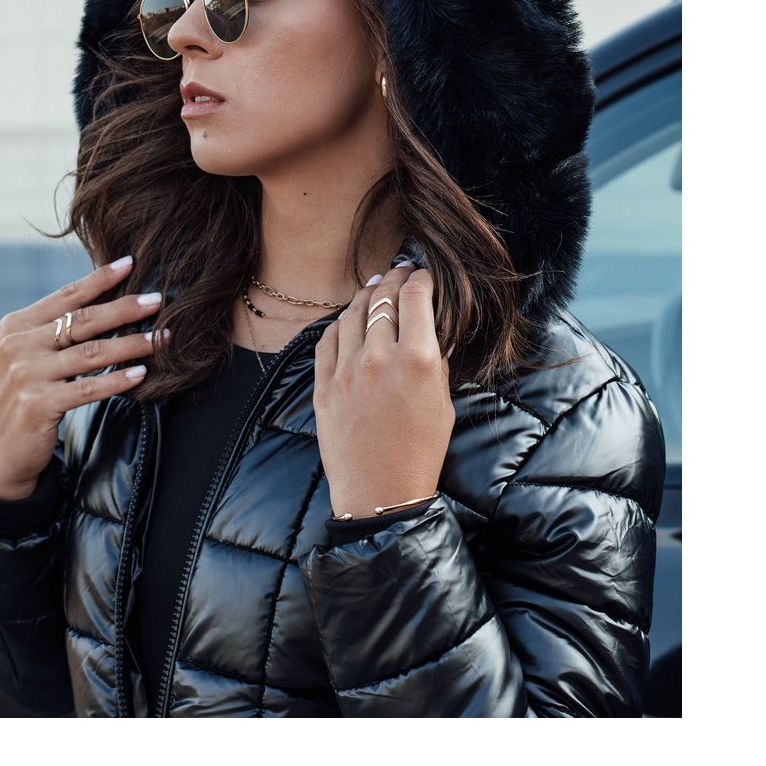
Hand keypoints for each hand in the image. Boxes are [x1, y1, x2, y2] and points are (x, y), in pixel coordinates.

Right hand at [0, 256, 168, 499]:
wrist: (0, 455)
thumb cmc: (24, 399)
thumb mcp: (28, 357)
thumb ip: (54, 331)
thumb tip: (107, 303)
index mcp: (16, 326)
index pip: (66, 296)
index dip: (99, 279)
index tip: (130, 263)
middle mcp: (18, 345)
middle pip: (83, 320)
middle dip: (125, 308)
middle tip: (158, 300)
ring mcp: (26, 374)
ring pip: (91, 352)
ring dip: (131, 344)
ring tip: (161, 338)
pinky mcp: (39, 404)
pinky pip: (88, 387)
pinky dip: (118, 380)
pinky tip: (141, 374)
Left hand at [312, 262, 455, 518]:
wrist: (378, 494)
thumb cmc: (420, 454)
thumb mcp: (442, 404)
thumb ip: (436, 364)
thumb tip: (433, 335)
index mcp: (416, 359)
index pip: (415, 297)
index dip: (422, 280)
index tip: (424, 277)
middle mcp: (378, 356)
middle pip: (382, 298)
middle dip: (394, 279)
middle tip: (400, 271)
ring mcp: (346, 369)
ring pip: (352, 313)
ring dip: (365, 295)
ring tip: (374, 287)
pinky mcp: (323, 384)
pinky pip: (327, 339)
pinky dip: (339, 323)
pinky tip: (347, 319)